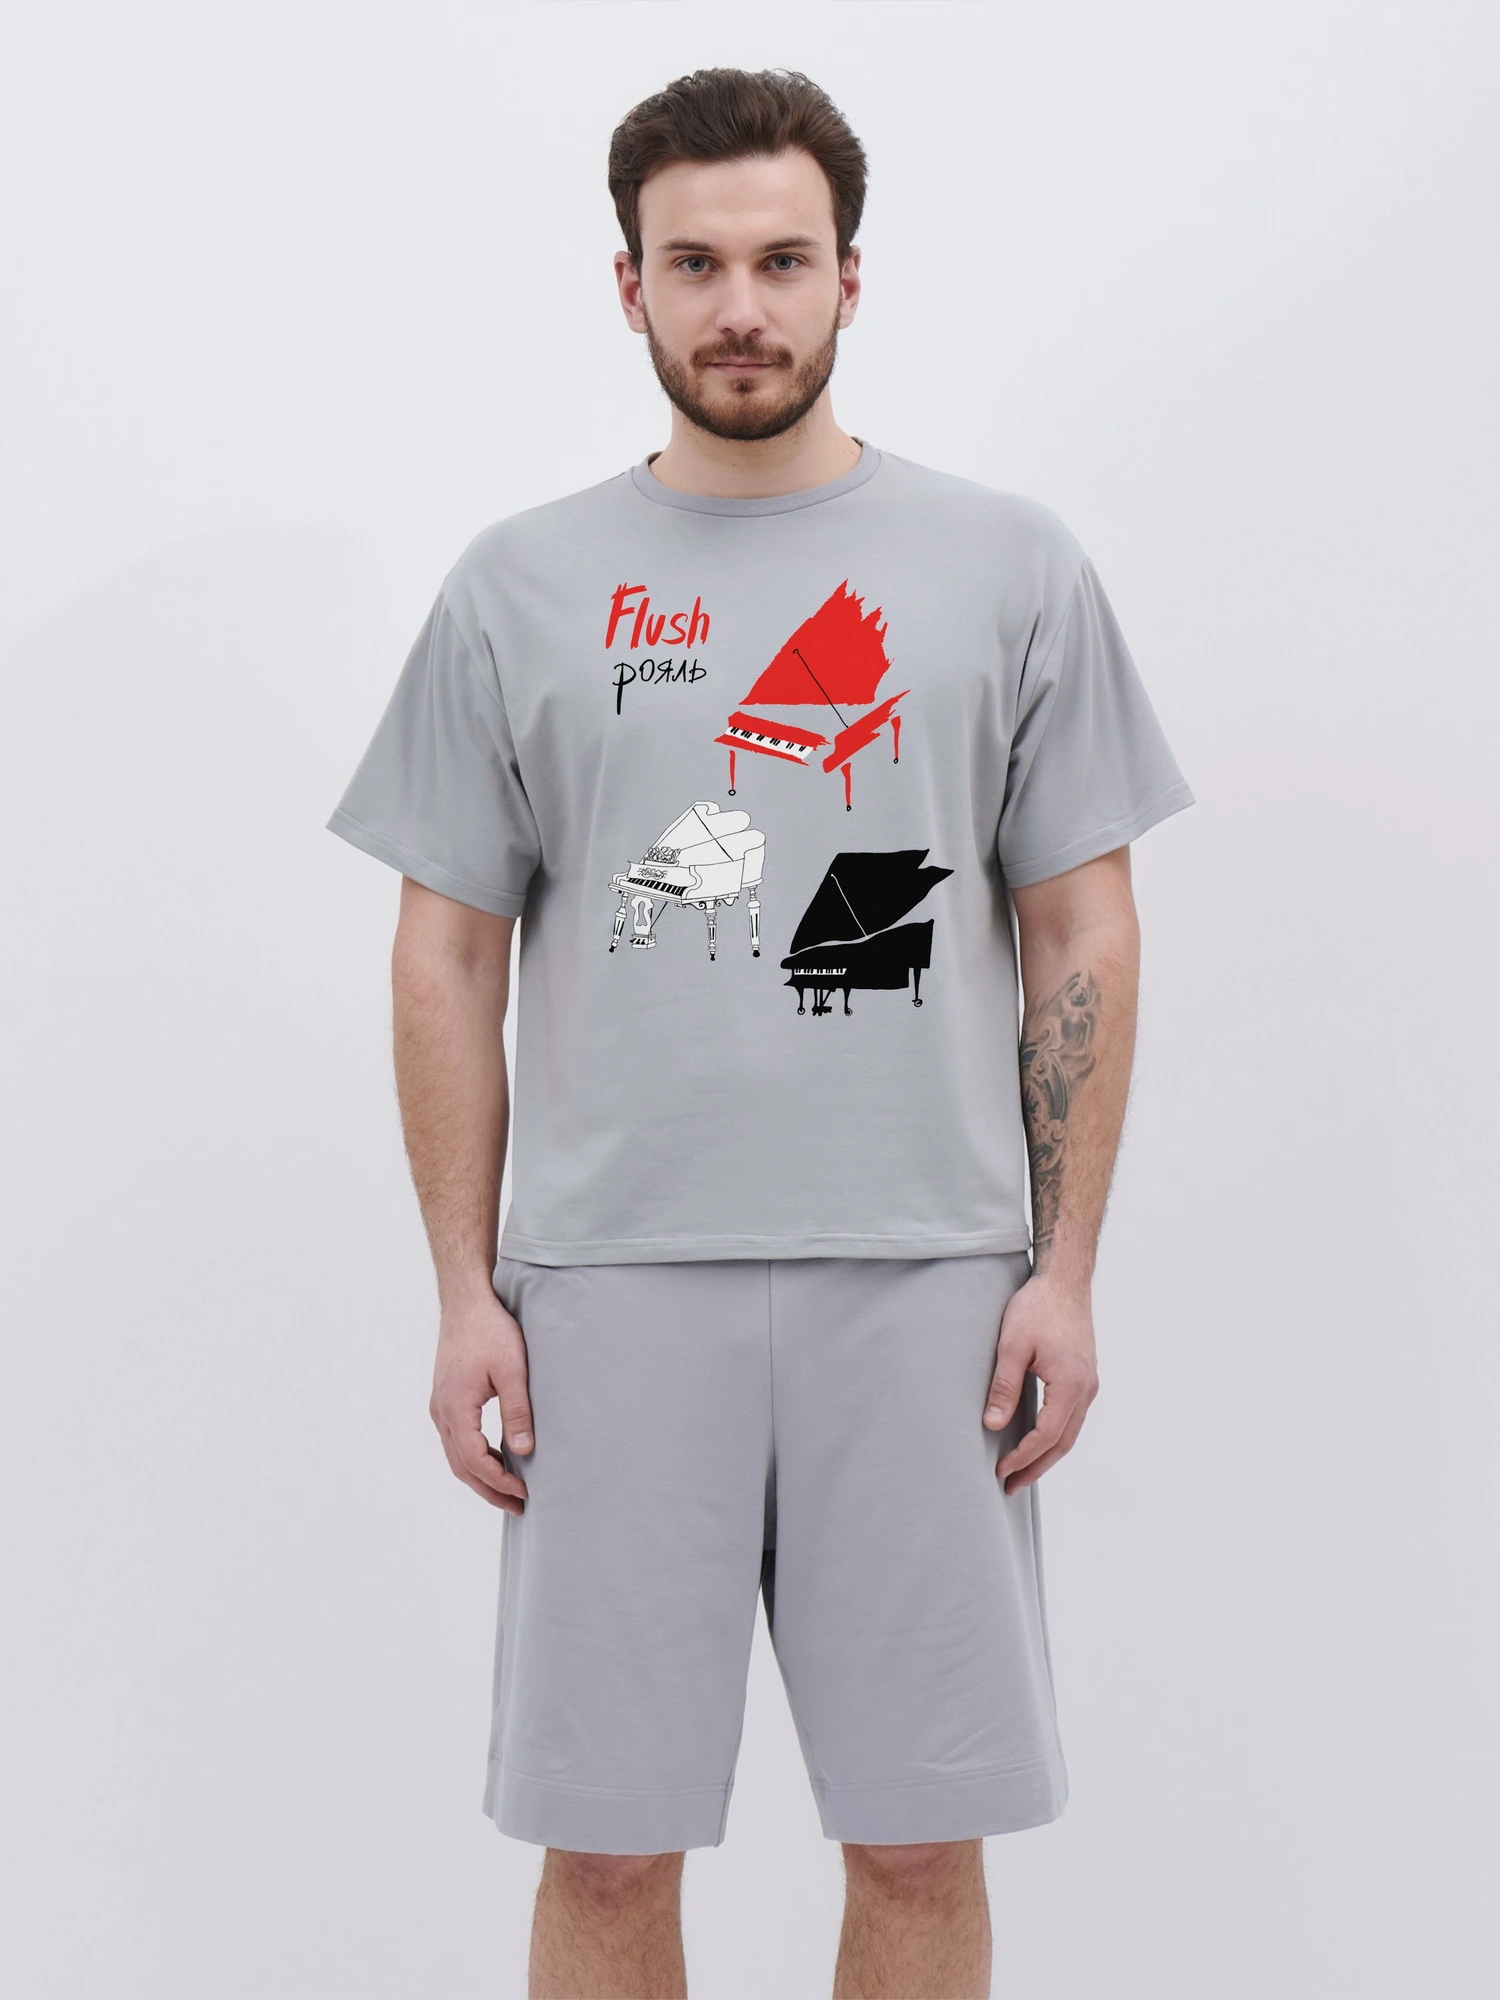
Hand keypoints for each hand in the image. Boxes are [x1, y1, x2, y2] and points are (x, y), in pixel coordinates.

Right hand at [429, 1290, 533, 1513]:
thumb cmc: (490, 1330)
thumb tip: (524, 1450)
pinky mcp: (445, 1399)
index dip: (499, 1481)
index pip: (475, 1461)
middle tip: (517, 1507)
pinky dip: (474, 1457)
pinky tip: (497, 1459)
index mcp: (455, 1409)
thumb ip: (517, 1411)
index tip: (525, 1492)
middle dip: (489, 1490)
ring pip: (456, 1456)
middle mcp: (441, 1412)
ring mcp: (440, 1406)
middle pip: (461, 1467)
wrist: (466, 1302)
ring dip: (481, 1476)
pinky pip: (456, 1440)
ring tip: (509, 1491)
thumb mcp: (512, 1370)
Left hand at [982, 1275, 1098, 1492]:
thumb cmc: (1037, 1307)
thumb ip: (1003, 1387)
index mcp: (1070, 1383)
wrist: (1064, 1281)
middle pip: (1063, 1442)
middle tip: (1010, 1486)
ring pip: (1070, 1432)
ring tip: (1021, 1471)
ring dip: (1046, 1454)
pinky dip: (1055, 1436)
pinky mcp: (1085, 1377)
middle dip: (1036, 1467)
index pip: (1046, 1435)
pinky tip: (1037, 1440)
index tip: (1001, 1471)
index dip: (1023, 1456)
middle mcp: (1086, 1389)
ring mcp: (1089, 1383)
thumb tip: (992, 1426)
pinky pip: (1072, 1417)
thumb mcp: (1012, 1346)